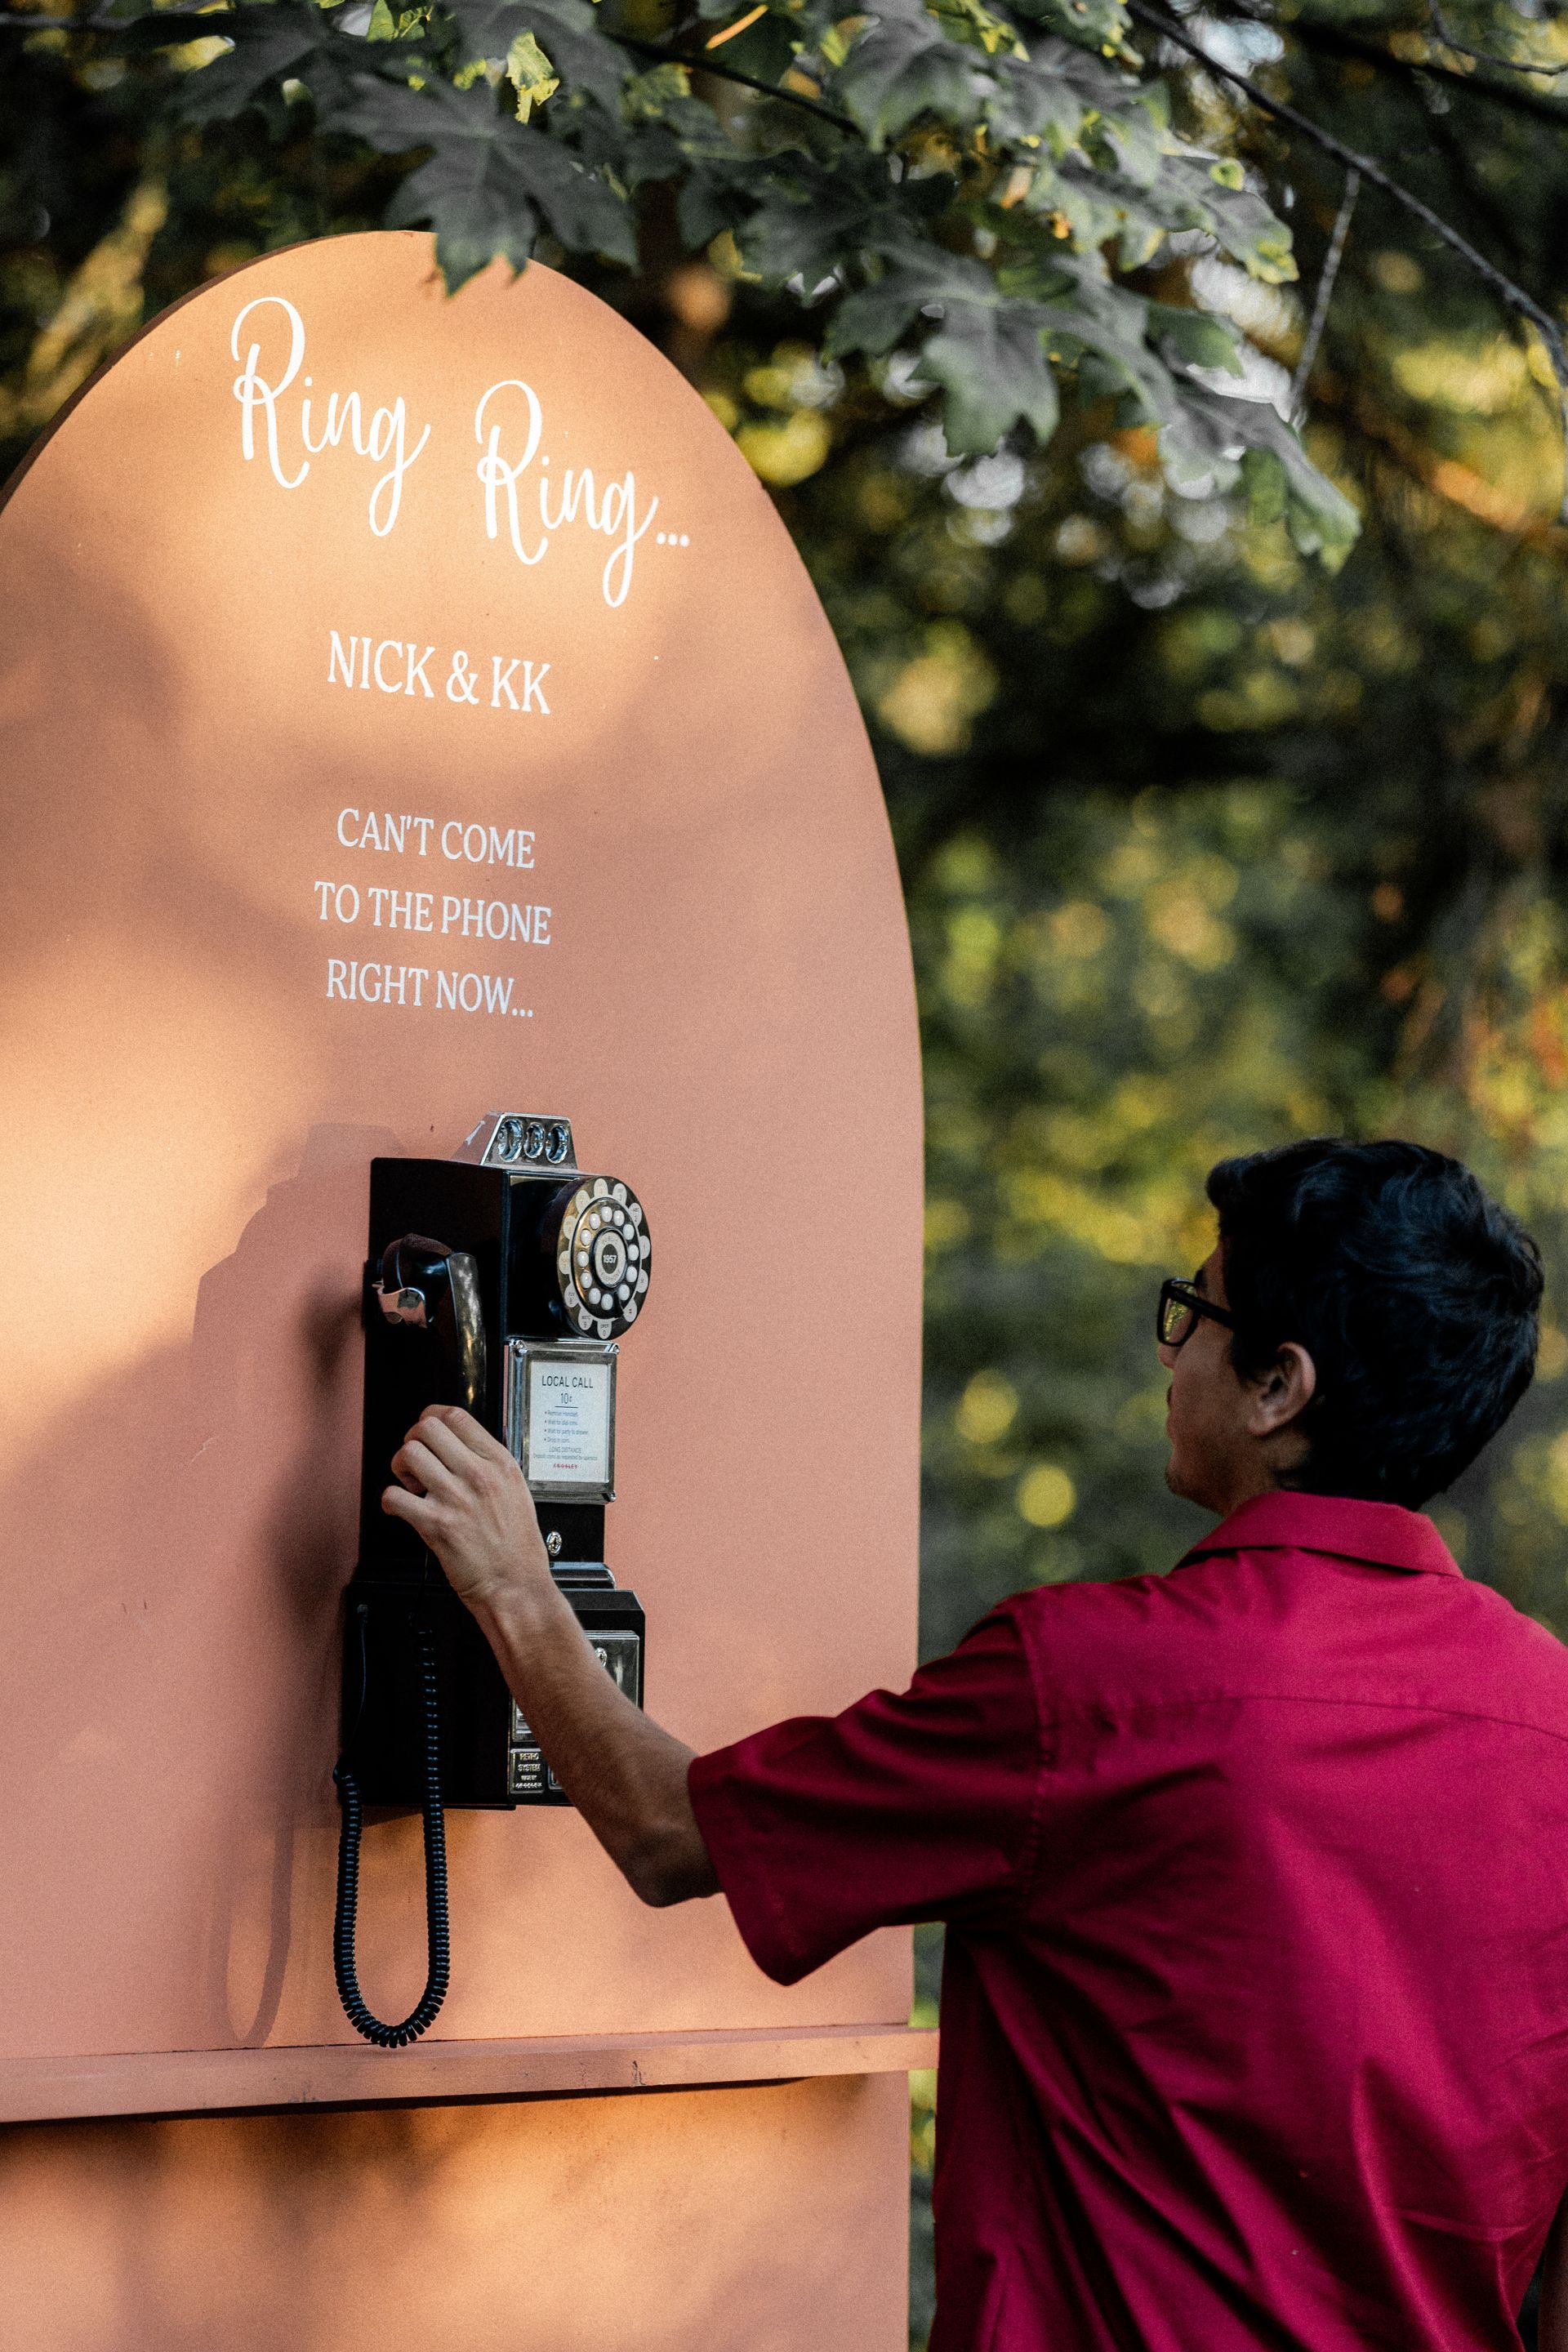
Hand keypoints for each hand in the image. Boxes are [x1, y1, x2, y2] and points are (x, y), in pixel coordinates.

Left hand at [382, 1404, 551, 1614]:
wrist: (516, 1585)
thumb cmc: (518, 1546)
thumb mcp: (516, 1490)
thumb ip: (490, 1465)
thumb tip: (460, 1447)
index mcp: (499, 1463)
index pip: (456, 1416)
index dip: (431, 1417)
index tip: (426, 1432)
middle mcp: (478, 1475)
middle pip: (426, 1429)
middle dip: (413, 1441)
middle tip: (418, 1463)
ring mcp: (456, 1499)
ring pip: (408, 1455)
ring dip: (401, 1469)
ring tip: (413, 1487)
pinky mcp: (435, 1525)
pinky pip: (393, 1496)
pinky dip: (390, 1502)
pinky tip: (402, 1509)